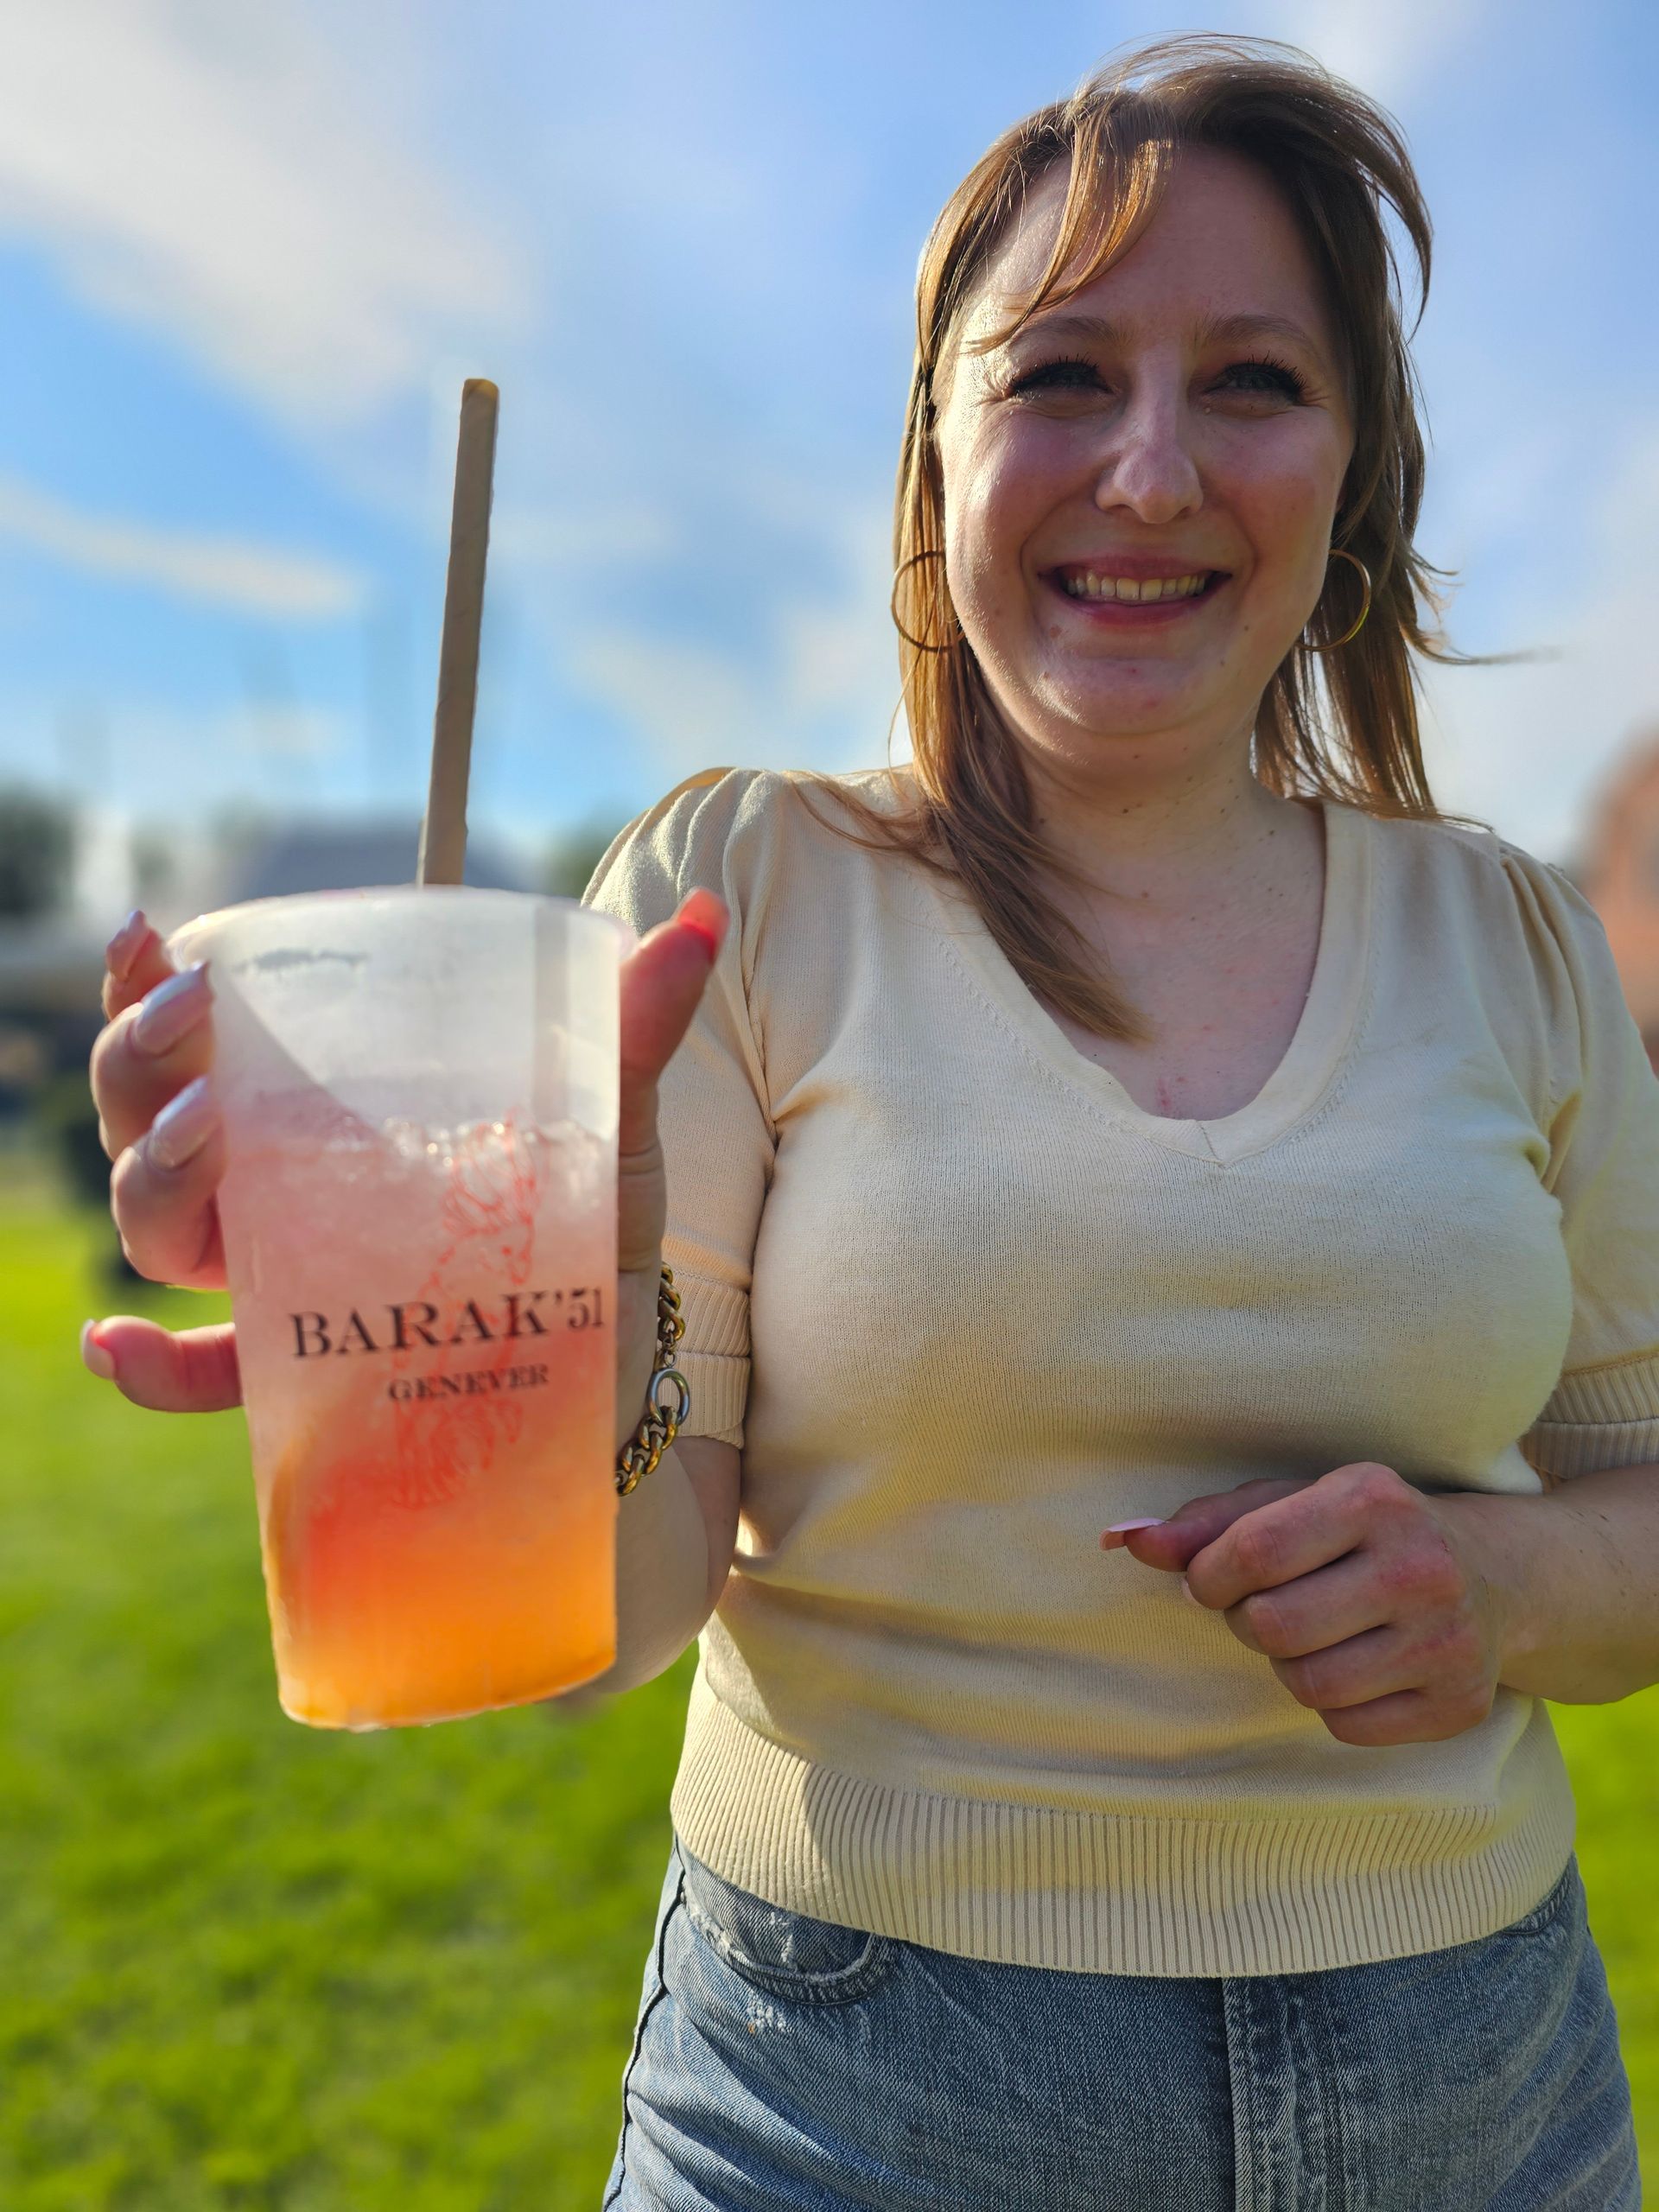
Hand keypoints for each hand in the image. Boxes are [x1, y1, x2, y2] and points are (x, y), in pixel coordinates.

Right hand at [83, 890, 730, 1416]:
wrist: (617, 1385)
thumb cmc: (593, 1242)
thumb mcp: (612, 1128)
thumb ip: (632, 1029)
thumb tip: (705, 919)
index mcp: (325, 1116)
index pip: (202, 1039)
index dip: (147, 986)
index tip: (150, 936)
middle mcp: (280, 1193)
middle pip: (150, 1118)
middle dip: (140, 1062)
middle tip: (197, 1019)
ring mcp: (282, 1285)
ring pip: (159, 1228)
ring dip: (150, 1176)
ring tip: (201, 1139)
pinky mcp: (302, 1377)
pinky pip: (202, 1377)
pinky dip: (150, 1366)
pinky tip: (117, 1348)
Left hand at [1105, 1463, 1511, 1747]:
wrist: (1493, 1576)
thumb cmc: (1360, 1534)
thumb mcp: (1290, 1505)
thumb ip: (1203, 1523)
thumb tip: (1119, 1541)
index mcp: (1373, 1499)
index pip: (1252, 1553)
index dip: (1209, 1577)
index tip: (1213, 1581)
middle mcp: (1421, 1567)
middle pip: (1274, 1626)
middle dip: (1249, 1622)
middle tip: (1267, 1608)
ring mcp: (1449, 1640)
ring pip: (1308, 1685)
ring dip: (1288, 1665)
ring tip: (1313, 1634)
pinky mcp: (1462, 1704)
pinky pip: (1348, 1727)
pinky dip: (1333, 1705)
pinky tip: (1356, 1664)